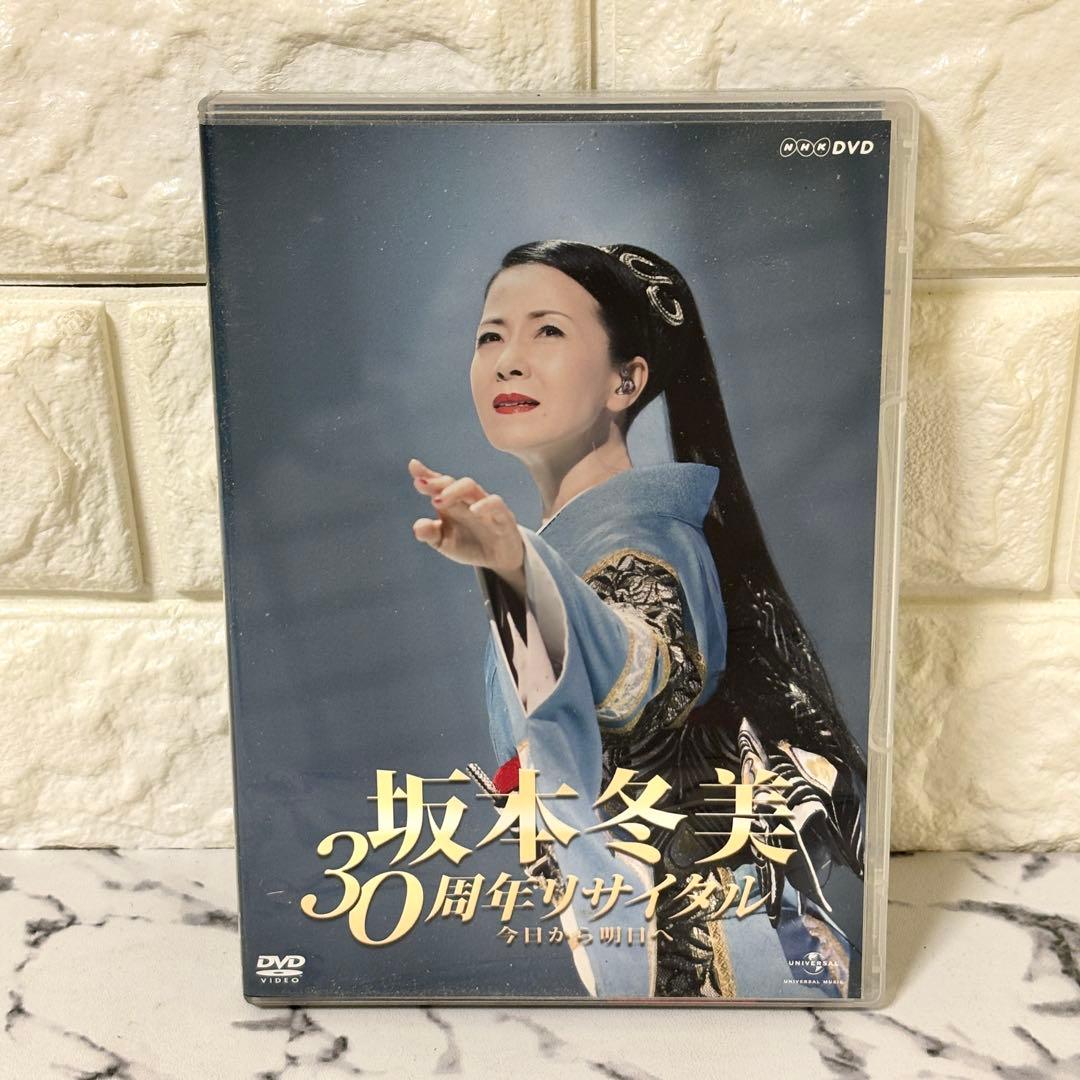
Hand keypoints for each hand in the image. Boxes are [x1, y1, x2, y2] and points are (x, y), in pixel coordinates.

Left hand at [408, 458, 525, 590]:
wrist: (498, 560)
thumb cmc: (468, 545)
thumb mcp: (444, 542)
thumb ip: (430, 534)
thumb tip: (417, 527)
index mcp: (451, 503)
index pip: (439, 484)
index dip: (426, 474)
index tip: (413, 466)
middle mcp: (467, 500)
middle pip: (453, 482)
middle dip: (437, 482)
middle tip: (422, 485)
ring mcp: (485, 506)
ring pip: (472, 487)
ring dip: (455, 490)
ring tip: (439, 500)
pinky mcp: (503, 517)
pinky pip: (496, 504)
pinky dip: (485, 504)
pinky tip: (473, 510)